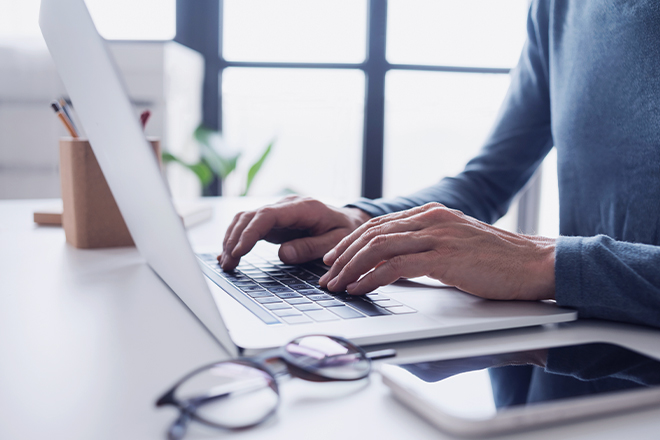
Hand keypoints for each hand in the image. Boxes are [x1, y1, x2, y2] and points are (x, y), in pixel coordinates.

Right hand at [219, 196, 370, 269]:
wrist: (350, 220)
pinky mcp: (275, 221)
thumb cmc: (345, 230)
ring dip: (232, 240)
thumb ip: (311, 247)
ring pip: (246, 220)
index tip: (238, 252)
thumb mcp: (336, 241)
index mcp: (303, 207)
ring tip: (226, 263)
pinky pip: (251, 226)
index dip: (249, 233)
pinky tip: (229, 255)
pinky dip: (237, 239)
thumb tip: (283, 254)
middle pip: (250, 216)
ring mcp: (279, 212)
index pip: (267, 215)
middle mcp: (287, 206)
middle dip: (235, 239)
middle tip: (228, 264)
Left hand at [319, 203, 555, 300]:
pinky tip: (359, 289)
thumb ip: (427, 248)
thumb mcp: (457, 245)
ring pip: (378, 247)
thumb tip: (396, 264)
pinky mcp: (444, 257)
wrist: (536, 264)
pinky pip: (395, 266)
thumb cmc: (500, 260)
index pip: (379, 224)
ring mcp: (437, 235)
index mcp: (432, 214)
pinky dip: (371, 278)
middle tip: (326, 274)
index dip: (351, 241)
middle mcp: (431, 219)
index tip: (334, 257)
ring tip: (335, 284)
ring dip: (350, 267)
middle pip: (372, 233)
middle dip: (343, 255)